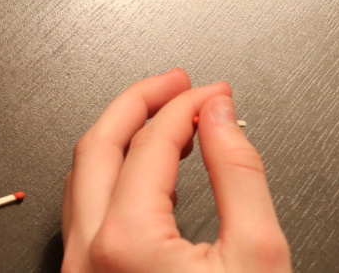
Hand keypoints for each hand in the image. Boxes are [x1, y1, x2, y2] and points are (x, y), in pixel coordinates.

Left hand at [61, 70, 290, 272]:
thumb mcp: (258, 257)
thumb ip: (238, 175)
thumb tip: (218, 115)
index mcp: (126, 240)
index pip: (152, 141)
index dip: (187, 105)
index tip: (215, 93)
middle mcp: (89, 253)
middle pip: (99, 146)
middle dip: (140, 103)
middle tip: (176, 84)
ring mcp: (80, 271)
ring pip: (82, 177)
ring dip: (121, 136)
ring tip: (163, 116)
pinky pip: (84, 213)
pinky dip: (112, 176)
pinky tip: (144, 171)